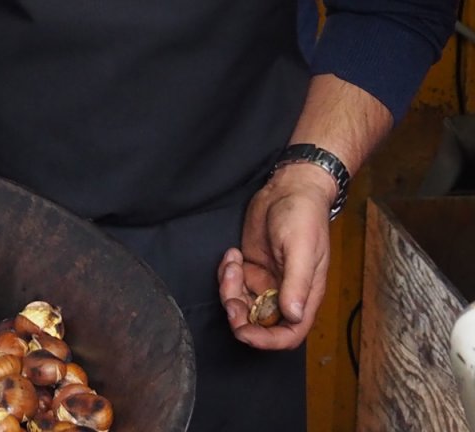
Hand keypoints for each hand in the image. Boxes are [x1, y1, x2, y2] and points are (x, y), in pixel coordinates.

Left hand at [217, 164, 335, 348]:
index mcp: (304, 296)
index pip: (288, 333)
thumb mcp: (302, 250)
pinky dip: (226, 273)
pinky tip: (233, 253)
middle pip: (260, 322)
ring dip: (230, 290)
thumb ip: (297, 283)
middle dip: (240, 315)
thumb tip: (292, 315)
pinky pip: (233, 282)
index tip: (244, 332)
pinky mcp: (251, 266)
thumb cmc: (303, 217)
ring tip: (232, 261)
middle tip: (229, 297)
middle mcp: (285, 293)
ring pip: (242, 302)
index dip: (267, 340)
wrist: (289, 189)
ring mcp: (266, 280)